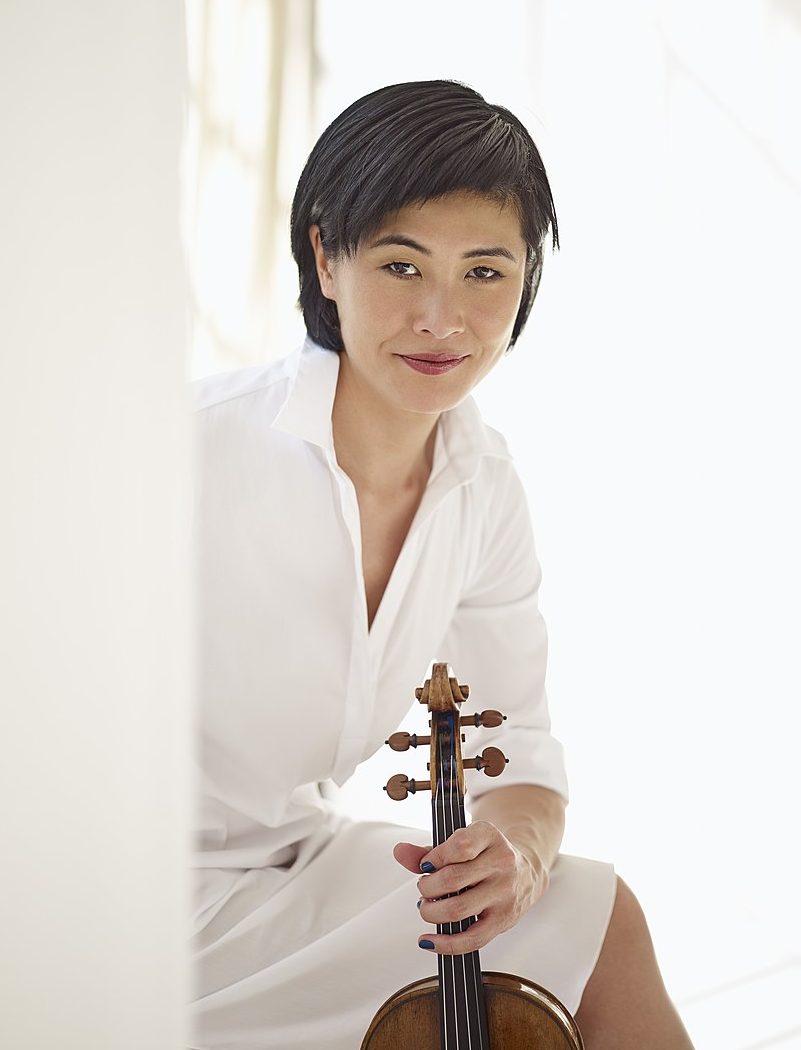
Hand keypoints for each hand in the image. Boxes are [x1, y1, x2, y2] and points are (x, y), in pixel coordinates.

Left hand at [393, 822, 549, 954]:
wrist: (525, 871)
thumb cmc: (486, 856)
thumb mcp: (461, 843)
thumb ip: (427, 850)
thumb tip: (400, 852)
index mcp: (489, 836)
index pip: (459, 846)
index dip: (434, 858)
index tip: (425, 865)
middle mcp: (501, 863)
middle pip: (453, 879)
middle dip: (427, 887)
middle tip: (424, 888)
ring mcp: (504, 893)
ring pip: (458, 910)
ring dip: (432, 912)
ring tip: (428, 907)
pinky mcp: (504, 920)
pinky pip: (472, 939)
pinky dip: (445, 944)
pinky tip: (429, 940)